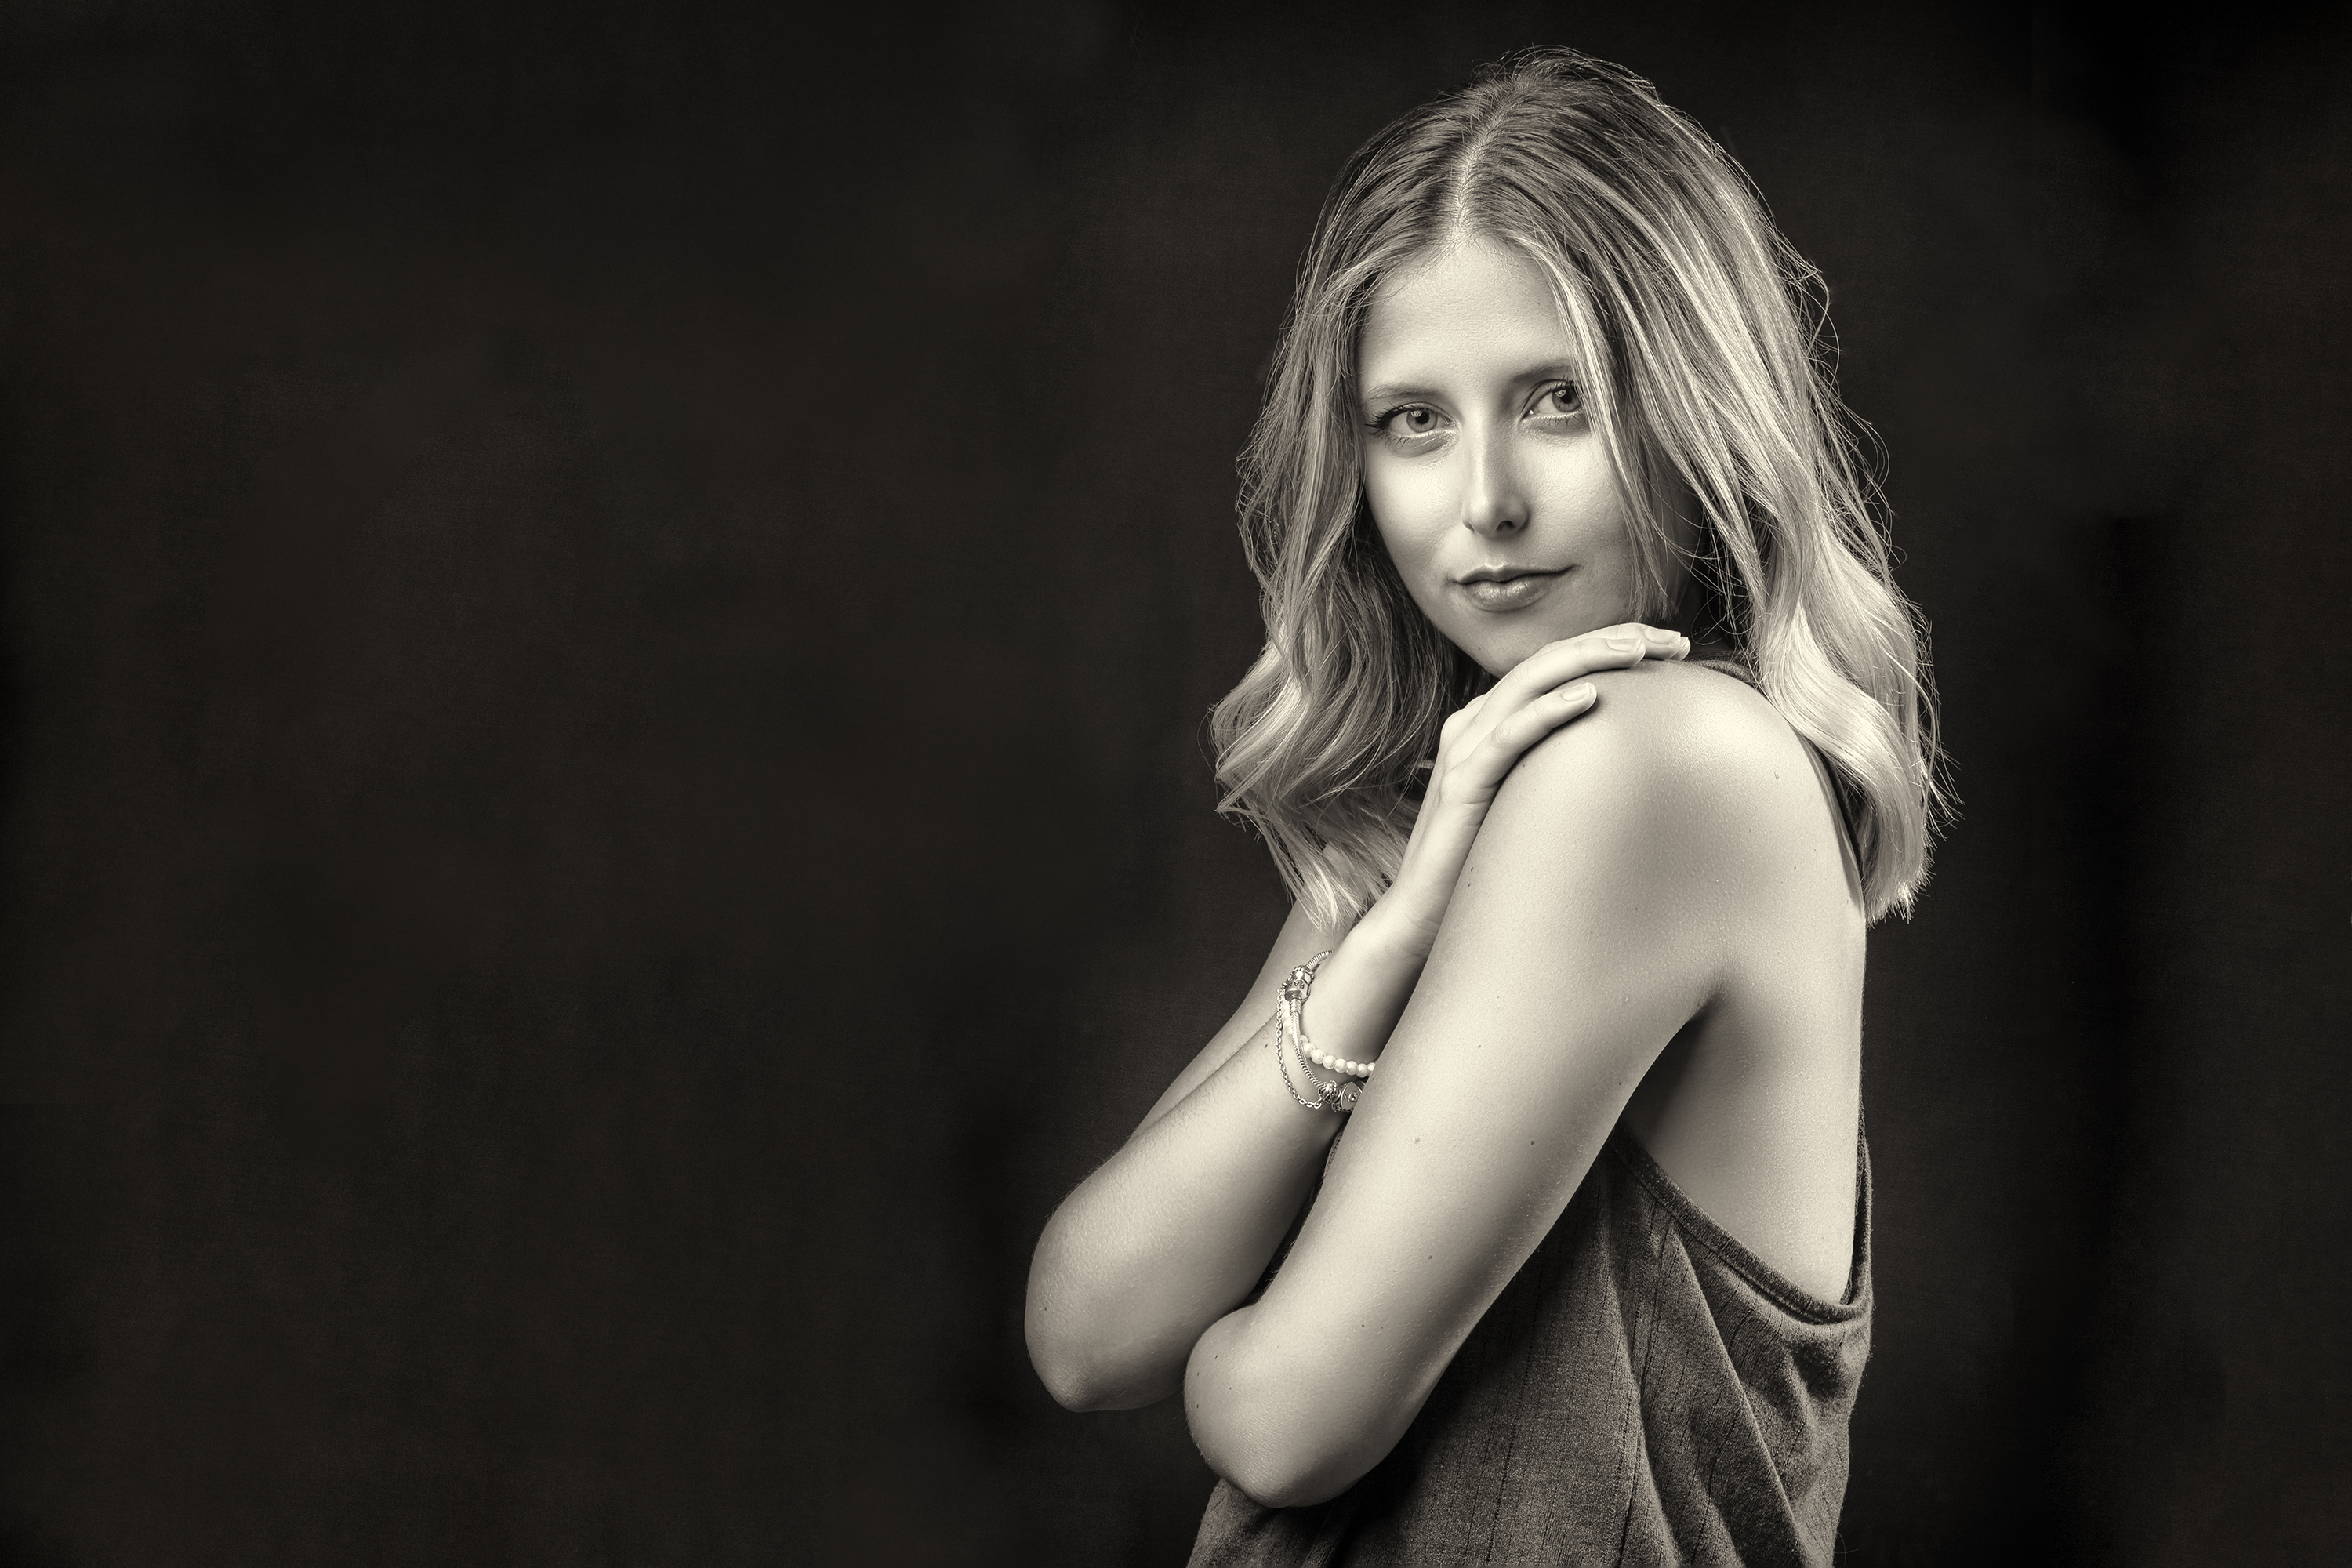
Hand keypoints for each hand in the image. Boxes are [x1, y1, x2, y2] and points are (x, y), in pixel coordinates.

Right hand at [1374, 624, 1688, 957]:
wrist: (1421, 913)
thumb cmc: (1481, 862)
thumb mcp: (1527, 801)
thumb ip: (1556, 769)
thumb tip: (1626, 762)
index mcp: (1489, 722)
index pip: (1556, 665)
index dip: (1613, 645)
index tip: (1673, 649)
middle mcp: (1473, 724)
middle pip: (1547, 660)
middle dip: (1613, 640)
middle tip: (1674, 641)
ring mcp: (1464, 750)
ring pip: (1527, 682)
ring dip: (1587, 659)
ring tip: (1639, 650)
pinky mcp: (1462, 783)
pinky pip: (1508, 736)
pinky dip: (1547, 711)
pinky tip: (1588, 696)